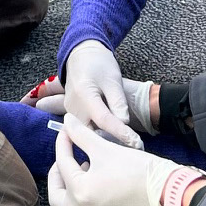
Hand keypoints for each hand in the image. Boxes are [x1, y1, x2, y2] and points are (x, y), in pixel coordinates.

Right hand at [36, 41, 154, 147]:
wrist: (81, 55)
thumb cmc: (99, 64)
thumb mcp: (113, 79)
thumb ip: (117, 101)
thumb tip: (123, 122)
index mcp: (85, 95)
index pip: (104, 120)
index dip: (120, 132)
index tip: (136, 142)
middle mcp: (73, 106)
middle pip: (93, 131)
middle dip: (112, 142)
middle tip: (133, 150)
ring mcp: (70, 111)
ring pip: (88, 133)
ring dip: (105, 141)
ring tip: (126, 148)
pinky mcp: (72, 114)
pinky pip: (85, 128)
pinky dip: (98, 135)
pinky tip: (113, 141)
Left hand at [47, 115, 181, 205]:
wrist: (169, 191)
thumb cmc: (137, 169)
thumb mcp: (106, 148)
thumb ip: (82, 135)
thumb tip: (67, 121)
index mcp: (80, 192)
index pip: (63, 164)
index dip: (63, 143)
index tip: (67, 131)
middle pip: (57, 197)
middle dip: (58, 176)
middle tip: (66, 160)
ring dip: (73, 189)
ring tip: (85, 169)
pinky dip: (90, 199)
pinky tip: (102, 184)